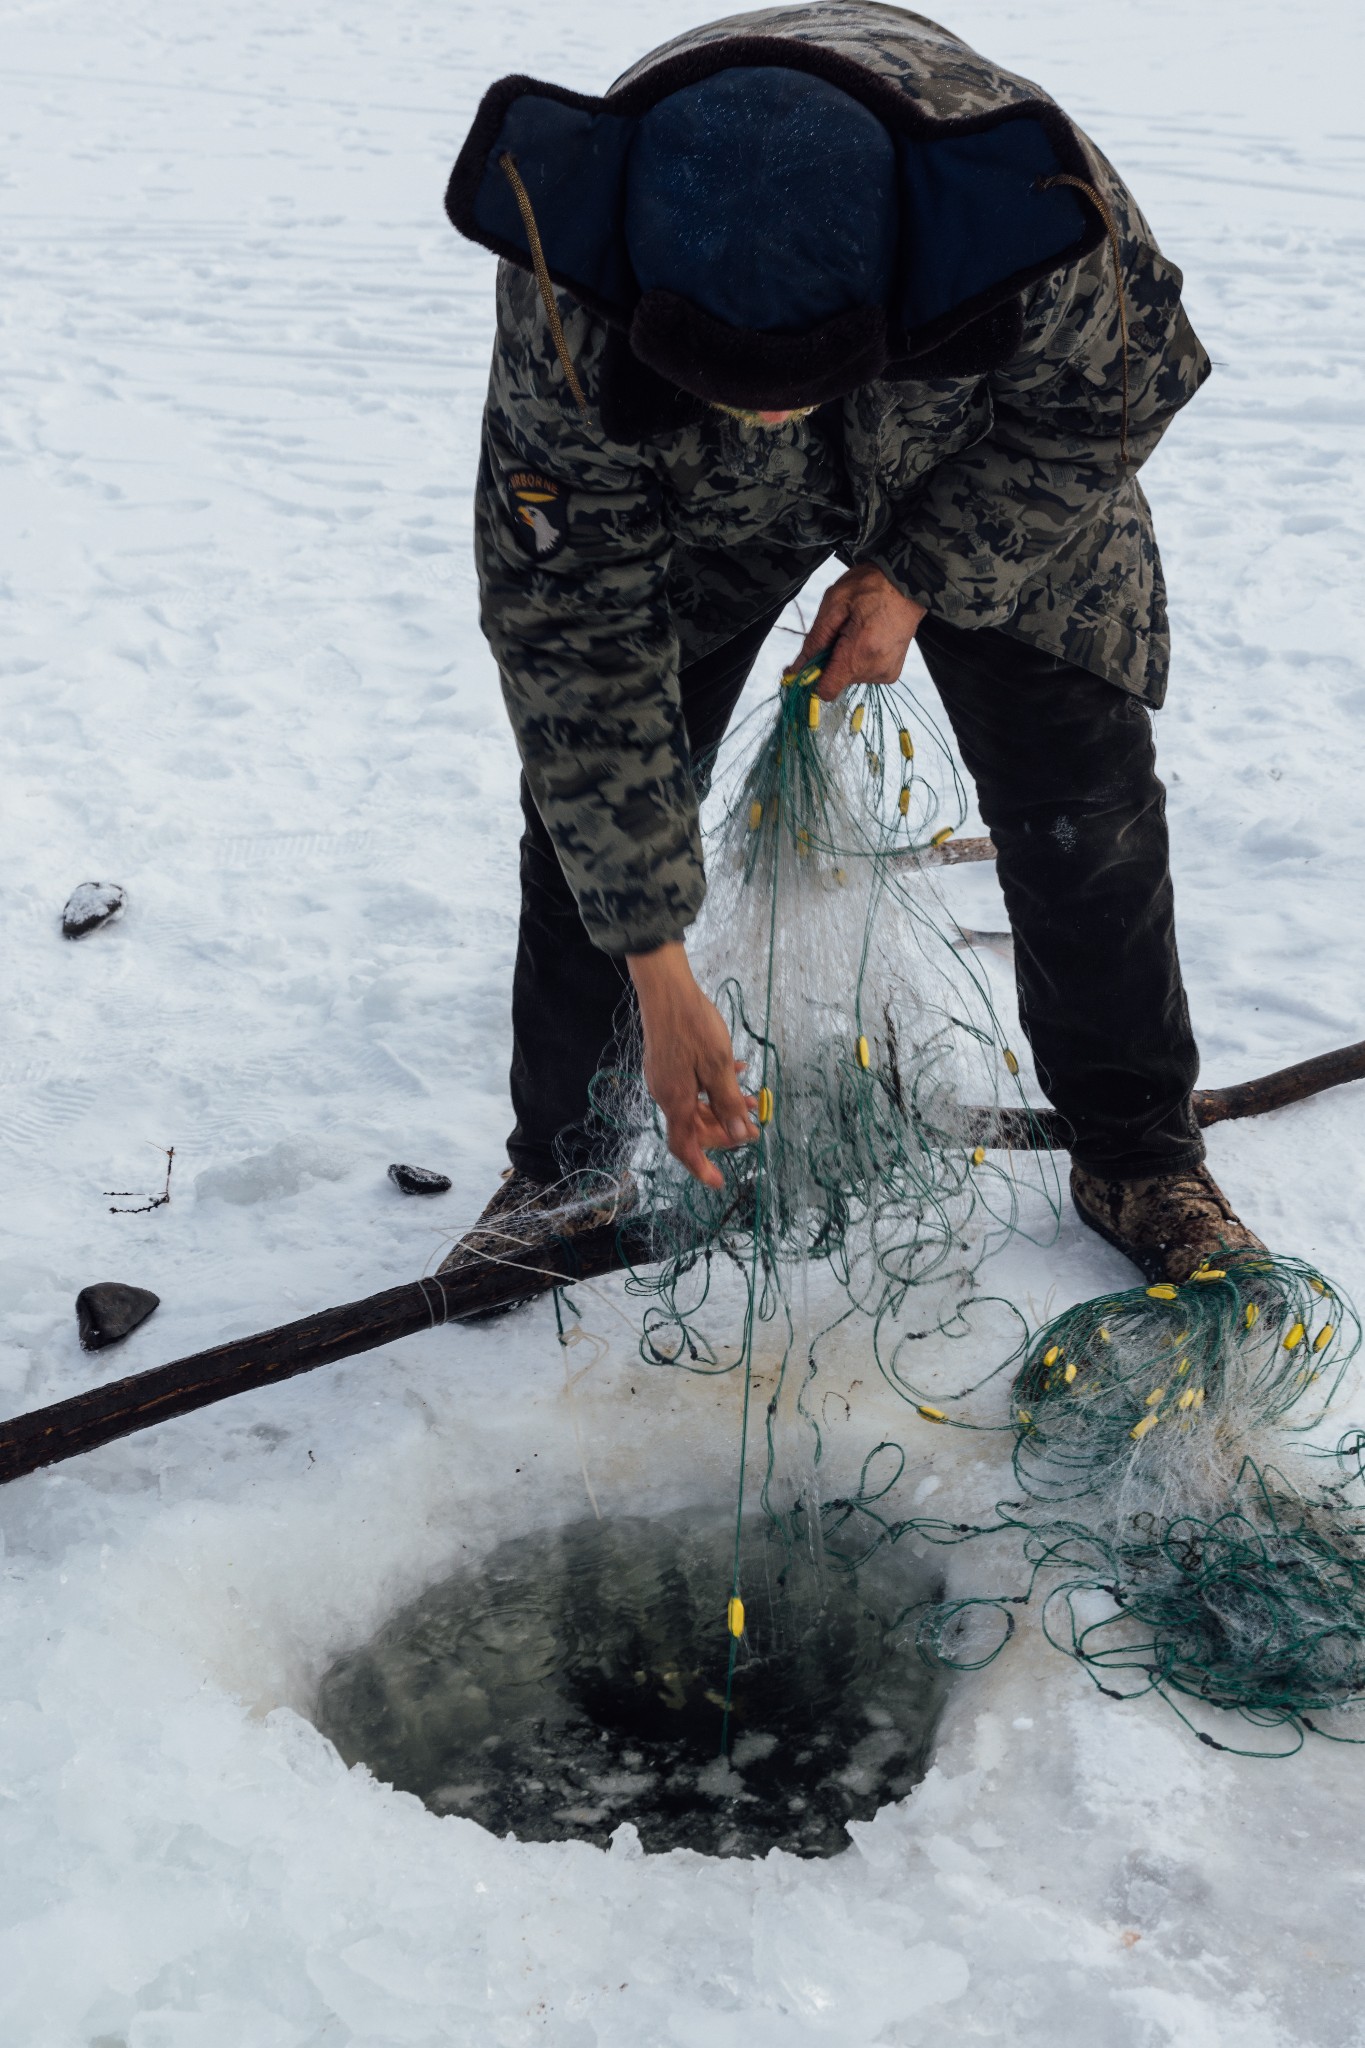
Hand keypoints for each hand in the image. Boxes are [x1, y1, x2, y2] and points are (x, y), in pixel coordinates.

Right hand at [627, 942, 756, 1188]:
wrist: (666, 989)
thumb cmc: (692, 1025)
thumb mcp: (718, 1067)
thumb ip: (728, 1104)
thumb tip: (739, 1137)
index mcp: (675, 1100)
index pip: (685, 1147)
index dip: (701, 1167)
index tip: (718, 1182)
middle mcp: (666, 1093)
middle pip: (694, 1126)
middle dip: (724, 1131)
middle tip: (752, 1129)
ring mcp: (665, 1076)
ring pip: (696, 1104)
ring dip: (723, 1106)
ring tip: (752, 1098)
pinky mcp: (668, 1061)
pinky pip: (692, 1084)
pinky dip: (714, 1085)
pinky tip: (736, 1070)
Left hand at [796, 563, 926, 700]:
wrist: (908, 582)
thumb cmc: (871, 586)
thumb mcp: (835, 603)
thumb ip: (815, 640)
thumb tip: (796, 669)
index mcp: (860, 653)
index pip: (826, 690)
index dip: (812, 678)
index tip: (812, 659)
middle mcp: (876, 669)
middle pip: (836, 681)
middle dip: (831, 659)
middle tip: (842, 630)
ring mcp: (886, 673)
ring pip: (848, 677)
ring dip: (845, 658)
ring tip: (858, 630)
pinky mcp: (892, 673)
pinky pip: (863, 674)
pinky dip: (859, 659)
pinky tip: (867, 638)